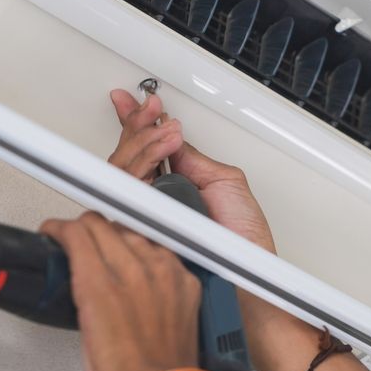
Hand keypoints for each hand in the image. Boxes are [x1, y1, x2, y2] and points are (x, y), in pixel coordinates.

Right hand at [41, 212, 201, 370]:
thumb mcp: (83, 330)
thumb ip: (83, 291)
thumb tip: (81, 272)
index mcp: (99, 285)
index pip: (76, 231)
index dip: (60, 228)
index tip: (57, 231)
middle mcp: (133, 272)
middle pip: (102, 224)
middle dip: (84, 229)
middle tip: (79, 238)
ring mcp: (162, 273)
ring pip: (133, 231)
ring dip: (117, 237)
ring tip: (111, 252)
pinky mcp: (183, 280)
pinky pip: (163, 249)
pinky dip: (149, 254)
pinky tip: (143, 266)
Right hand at [109, 89, 275, 252]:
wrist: (248, 269)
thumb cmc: (243, 239)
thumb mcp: (224, 181)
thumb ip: (191, 157)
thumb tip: (168, 131)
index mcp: (174, 187)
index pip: (145, 152)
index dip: (136, 124)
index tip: (133, 101)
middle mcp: (155, 199)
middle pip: (126, 156)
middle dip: (138, 125)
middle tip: (149, 108)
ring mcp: (145, 212)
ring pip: (122, 167)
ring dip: (147, 139)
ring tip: (170, 131)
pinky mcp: (139, 223)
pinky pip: (128, 187)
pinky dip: (147, 157)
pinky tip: (165, 144)